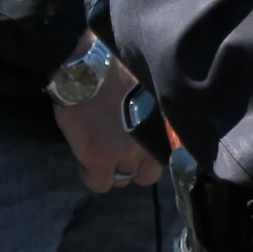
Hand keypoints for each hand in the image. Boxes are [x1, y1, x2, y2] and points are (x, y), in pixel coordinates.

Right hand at [51, 38, 165, 191]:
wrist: (86, 67)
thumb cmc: (116, 70)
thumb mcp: (148, 91)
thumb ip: (154, 115)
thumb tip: (151, 127)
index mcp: (164, 128)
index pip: (169, 159)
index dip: (150, 154)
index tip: (139, 147)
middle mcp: (149, 144)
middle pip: (147, 176)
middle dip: (134, 165)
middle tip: (118, 149)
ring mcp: (124, 153)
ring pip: (122, 180)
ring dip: (111, 170)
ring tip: (98, 151)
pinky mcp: (98, 158)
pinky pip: (98, 184)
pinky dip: (91, 175)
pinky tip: (84, 158)